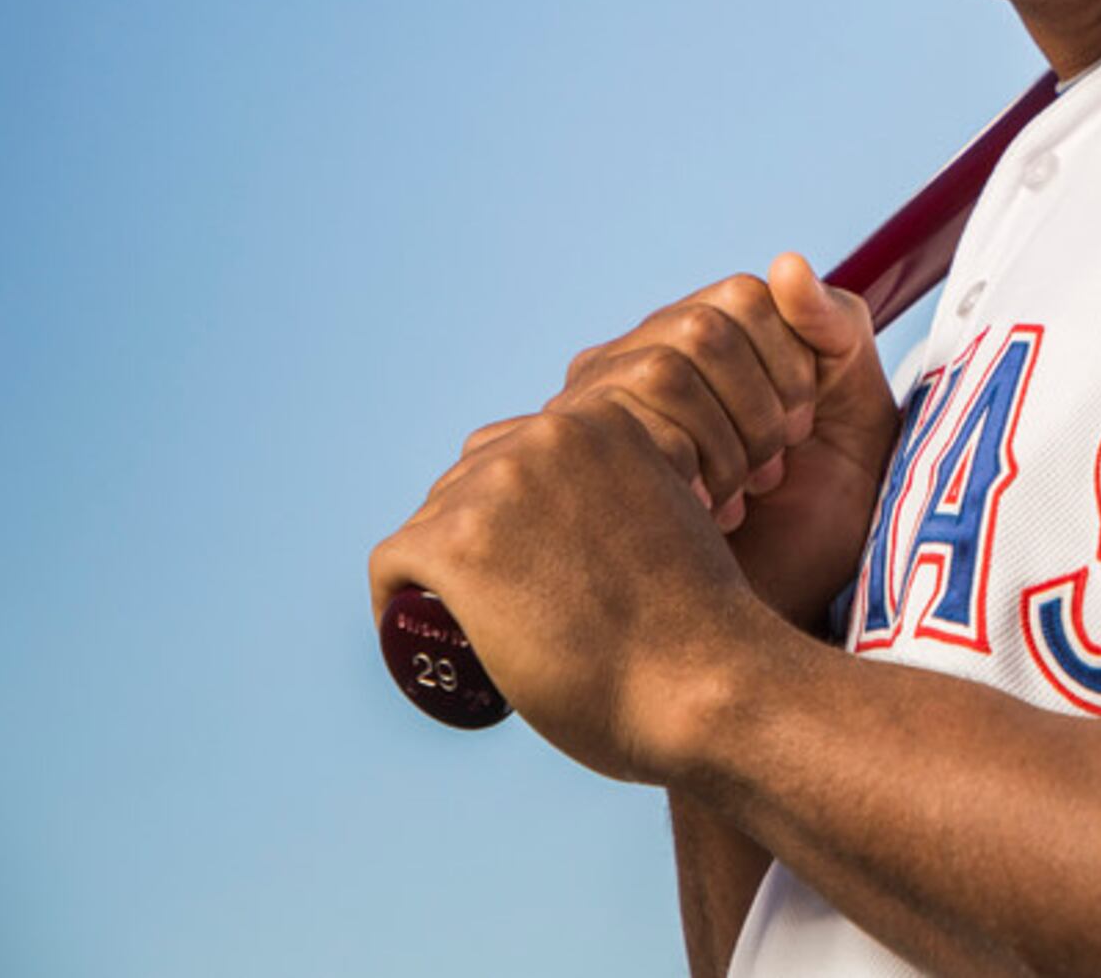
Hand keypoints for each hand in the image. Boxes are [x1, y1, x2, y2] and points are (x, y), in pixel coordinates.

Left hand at [369, 395, 767, 779]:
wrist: (707, 680)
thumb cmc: (704, 628)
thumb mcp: (682, 518)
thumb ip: (647, 498)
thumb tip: (613, 528)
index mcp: (608, 419)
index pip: (520, 453)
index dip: (513, 515)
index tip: (526, 570)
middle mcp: (549, 434)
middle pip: (467, 482)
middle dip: (473, 541)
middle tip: (500, 609)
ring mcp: (499, 487)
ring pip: (431, 524)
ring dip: (438, 573)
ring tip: (464, 630)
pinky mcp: (458, 544)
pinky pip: (394, 565)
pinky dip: (393, 601)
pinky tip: (412, 632)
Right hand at [530, 252, 898, 630]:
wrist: (781, 621)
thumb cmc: (819, 527)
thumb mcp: (858, 423)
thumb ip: (839, 335)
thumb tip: (788, 262)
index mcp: (702, 341)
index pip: (741, 297)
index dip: (790, 362)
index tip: (806, 432)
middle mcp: (636, 363)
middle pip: (698, 329)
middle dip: (759, 407)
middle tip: (771, 472)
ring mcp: (594, 412)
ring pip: (659, 371)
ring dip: (722, 444)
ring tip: (736, 500)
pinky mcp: (571, 467)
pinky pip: (617, 424)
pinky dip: (686, 470)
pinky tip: (703, 516)